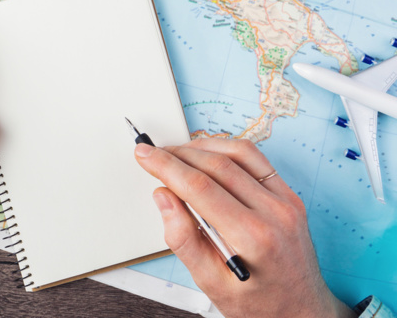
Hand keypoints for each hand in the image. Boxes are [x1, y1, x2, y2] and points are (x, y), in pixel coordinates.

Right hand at [135, 139, 354, 317]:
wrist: (304, 314)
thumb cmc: (259, 306)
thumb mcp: (212, 285)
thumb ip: (183, 240)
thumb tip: (163, 197)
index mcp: (253, 238)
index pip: (199, 187)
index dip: (166, 166)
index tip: (144, 155)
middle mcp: (274, 213)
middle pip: (216, 165)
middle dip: (177, 154)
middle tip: (153, 154)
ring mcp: (286, 201)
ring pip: (237, 152)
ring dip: (201, 147)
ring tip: (176, 154)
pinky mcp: (290, 195)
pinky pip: (255, 158)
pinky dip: (226, 149)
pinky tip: (207, 155)